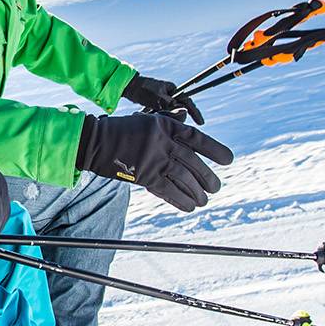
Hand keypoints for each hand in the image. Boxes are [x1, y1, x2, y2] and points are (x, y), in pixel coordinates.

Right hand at [76, 113, 232, 210]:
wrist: (95, 141)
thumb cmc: (123, 130)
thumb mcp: (148, 120)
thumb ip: (170, 122)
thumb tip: (188, 118)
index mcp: (166, 127)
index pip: (197, 139)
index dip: (215, 150)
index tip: (228, 160)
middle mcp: (163, 143)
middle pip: (193, 163)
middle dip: (208, 178)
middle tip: (216, 188)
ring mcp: (154, 160)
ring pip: (184, 179)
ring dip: (197, 193)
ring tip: (204, 201)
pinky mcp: (144, 176)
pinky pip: (168, 191)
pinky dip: (180, 200)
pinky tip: (189, 207)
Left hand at [123, 74, 203, 124]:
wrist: (129, 87)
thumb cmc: (143, 89)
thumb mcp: (157, 97)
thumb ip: (170, 104)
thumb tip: (184, 111)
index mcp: (173, 90)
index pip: (188, 102)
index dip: (195, 113)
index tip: (201, 123)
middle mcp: (171, 95)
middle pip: (180, 110)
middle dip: (174, 116)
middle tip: (161, 116)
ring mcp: (164, 101)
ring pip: (171, 114)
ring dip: (164, 117)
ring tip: (151, 113)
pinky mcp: (157, 106)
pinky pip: (163, 115)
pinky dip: (158, 117)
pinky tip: (149, 114)